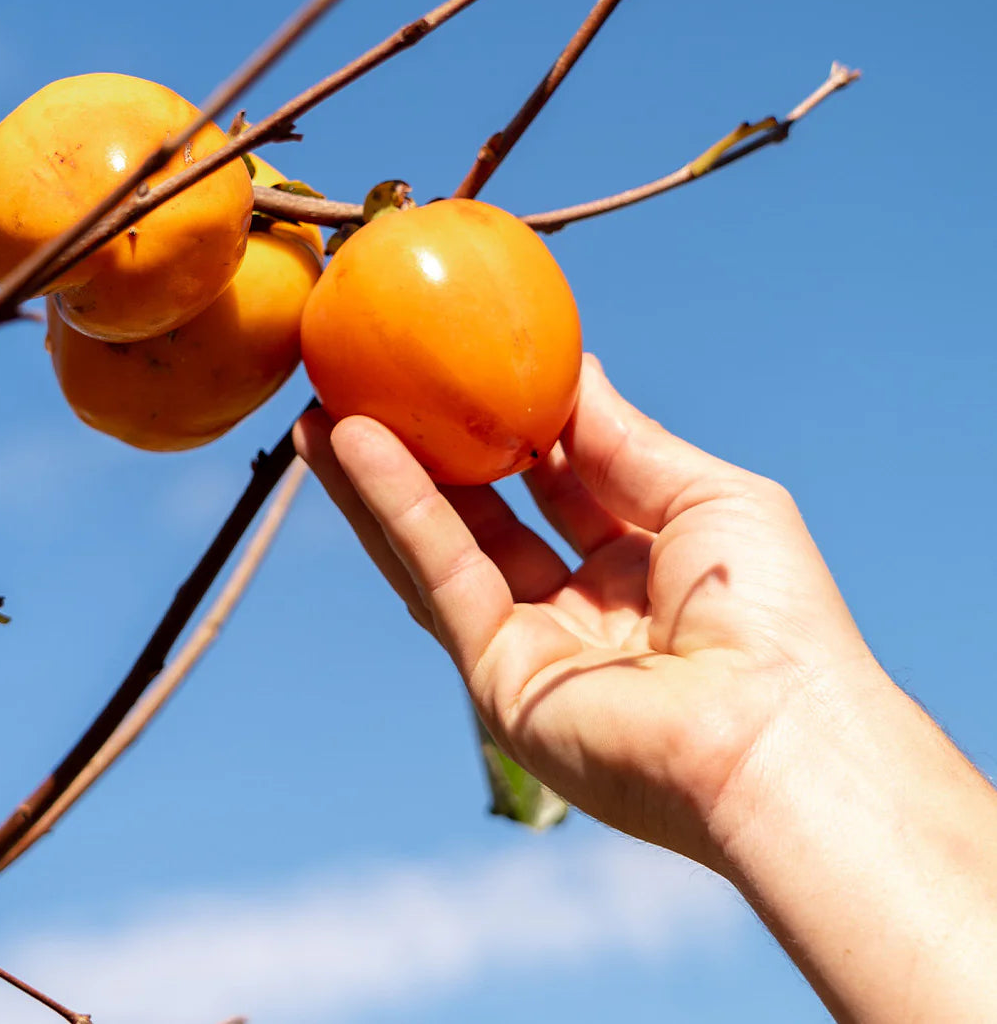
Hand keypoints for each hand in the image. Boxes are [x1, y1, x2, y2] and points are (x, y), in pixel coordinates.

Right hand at [294, 354, 875, 869]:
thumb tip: (572, 366)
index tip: (464, 362)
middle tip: (366, 385)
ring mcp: (529, 645)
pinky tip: (355, 443)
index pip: (553, 480)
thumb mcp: (706, 493)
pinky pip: (437, 573)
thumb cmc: (777, 613)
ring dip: (376, 477)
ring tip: (320, 411)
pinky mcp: (493, 677)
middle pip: (479, 513)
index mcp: (637, 563)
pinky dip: (394, 507)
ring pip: (437, 544)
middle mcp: (575, 606)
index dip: (506, 422)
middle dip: (422, 449)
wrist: (777, 736)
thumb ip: (624, 437)